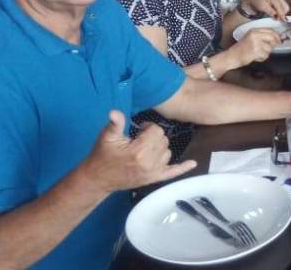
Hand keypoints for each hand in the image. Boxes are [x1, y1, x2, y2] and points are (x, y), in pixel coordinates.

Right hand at [81, 110, 196, 192]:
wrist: (98, 178)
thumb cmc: (102, 155)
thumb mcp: (107, 137)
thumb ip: (115, 124)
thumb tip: (115, 112)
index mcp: (139, 151)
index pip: (156, 131)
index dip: (147, 127)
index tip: (139, 129)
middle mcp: (149, 162)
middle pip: (163, 140)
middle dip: (153, 136)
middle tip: (140, 139)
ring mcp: (153, 172)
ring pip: (168, 152)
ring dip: (160, 148)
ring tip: (145, 148)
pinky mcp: (154, 179)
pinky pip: (173, 173)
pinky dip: (183, 168)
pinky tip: (193, 163)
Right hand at [230, 27, 280, 66]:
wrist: (232, 56)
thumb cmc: (241, 49)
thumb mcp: (251, 38)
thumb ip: (262, 36)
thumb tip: (276, 38)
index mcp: (254, 30)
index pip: (270, 30)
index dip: (277, 35)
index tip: (279, 40)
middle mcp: (255, 35)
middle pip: (272, 37)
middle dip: (273, 44)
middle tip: (269, 48)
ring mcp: (255, 42)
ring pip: (269, 48)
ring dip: (265, 53)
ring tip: (257, 53)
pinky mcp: (255, 51)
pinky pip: (265, 55)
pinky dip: (262, 58)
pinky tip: (255, 57)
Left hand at [241, 0, 288, 20]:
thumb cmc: (257, 1)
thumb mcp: (262, 7)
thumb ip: (270, 11)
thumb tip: (276, 16)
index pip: (281, 9)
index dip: (281, 16)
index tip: (280, 21)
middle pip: (286, 8)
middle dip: (282, 14)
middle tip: (276, 18)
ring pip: (285, 7)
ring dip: (281, 12)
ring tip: (275, 15)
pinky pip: (283, 6)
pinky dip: (280, 10)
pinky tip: (275, 12)